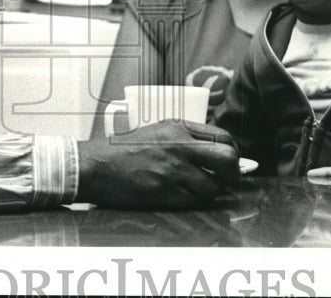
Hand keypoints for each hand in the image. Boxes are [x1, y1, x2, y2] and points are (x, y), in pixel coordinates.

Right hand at [76, 120, 240, 209]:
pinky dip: (194, 202)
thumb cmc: (125, 149)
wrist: (97, 165)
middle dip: (233, 174)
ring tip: (198, 190)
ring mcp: (173, 170)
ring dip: (211, 192)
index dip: (234, 152)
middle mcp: (180, 146)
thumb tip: (220, 152)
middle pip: (228, 159)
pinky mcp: (165, 192)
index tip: (231, 162)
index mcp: (179, 127)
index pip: (224, 138)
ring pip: (213, 187)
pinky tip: (183, 196)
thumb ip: (188, 139)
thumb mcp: (158, 131)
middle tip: (226, 180)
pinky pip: (194, 202)